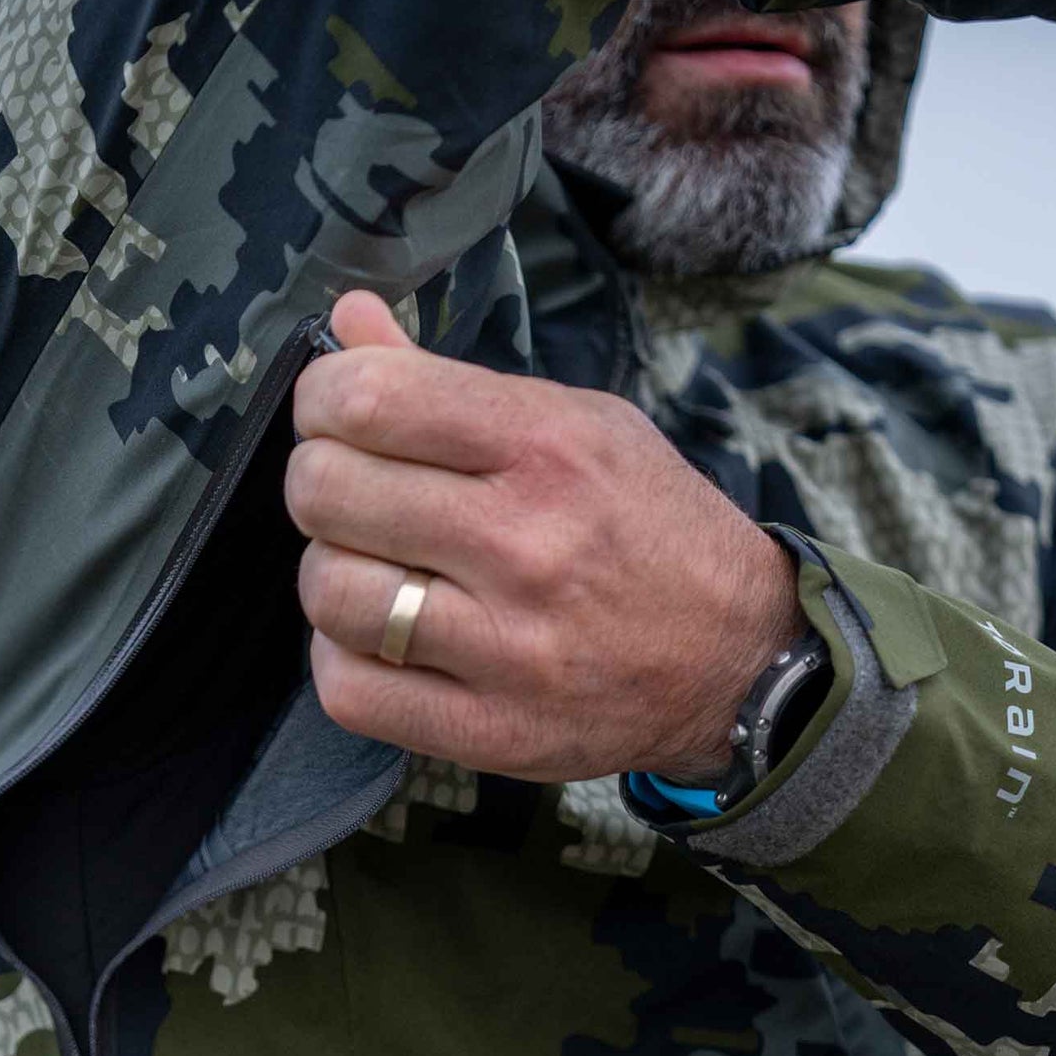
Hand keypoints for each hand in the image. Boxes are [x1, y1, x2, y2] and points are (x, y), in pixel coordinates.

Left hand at [286, 292, 802, 782]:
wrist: (737, 660)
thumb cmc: (648, 531)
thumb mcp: (581, 424)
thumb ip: (455, 382)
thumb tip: (349, 325)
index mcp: (547, 448)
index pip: (370, 400)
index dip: (323, 400)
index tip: (335, 415)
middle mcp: (525, 545)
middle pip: (329, 493)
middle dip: (318, 483)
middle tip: (349, 495)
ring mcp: (508, 648)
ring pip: (330, 594)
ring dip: (328, 574)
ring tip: (368, 569)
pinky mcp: (492, 730)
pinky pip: (351, 691)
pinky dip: (341, 661)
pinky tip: (378, 640)